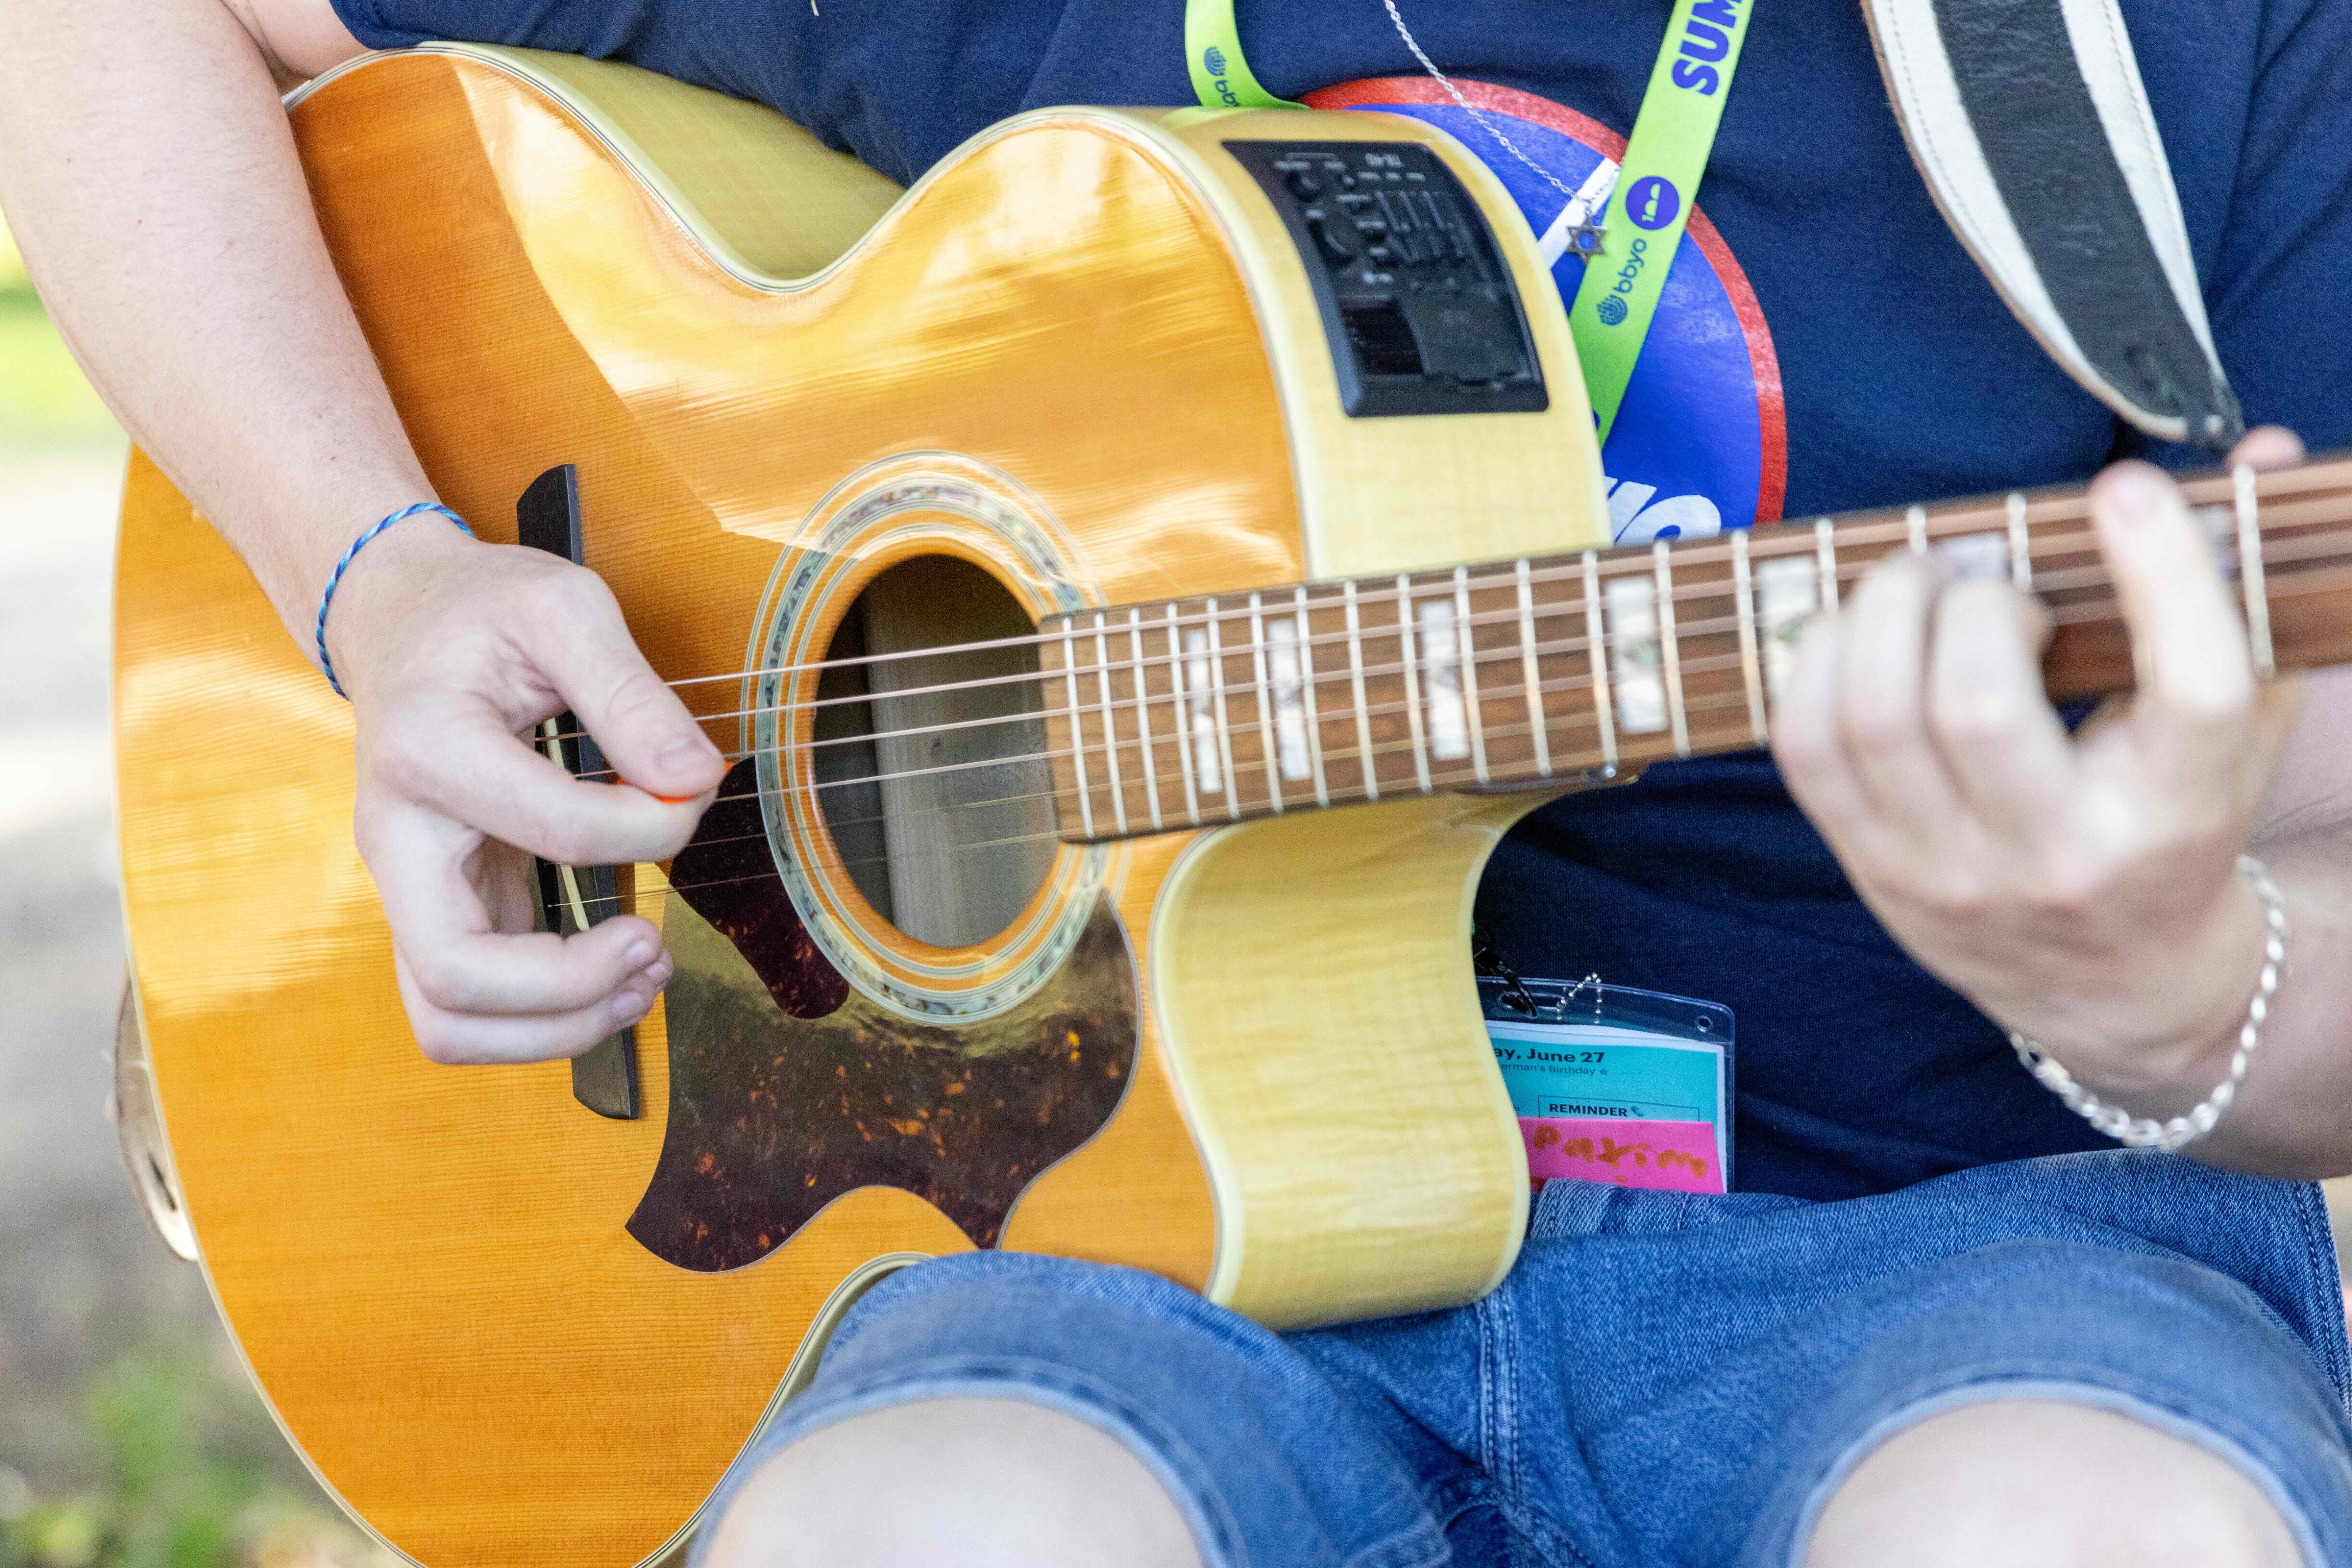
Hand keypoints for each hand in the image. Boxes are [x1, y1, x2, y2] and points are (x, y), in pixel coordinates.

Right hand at [326, 521, 726, 1063]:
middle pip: (456, 977)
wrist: (401, 618)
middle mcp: (395, 838)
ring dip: (555, 1026)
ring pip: (447, 1020)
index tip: (689, 794)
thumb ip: (632, 692)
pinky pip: (467, 1008)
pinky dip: (541, 1020)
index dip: (648, 830)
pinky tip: (612, 974)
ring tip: (641, 975)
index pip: (554, 831)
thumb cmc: (481, 612)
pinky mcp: (433, 910)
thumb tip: (693, 778)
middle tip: (651, 943)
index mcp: (428, 751)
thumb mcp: (564, 608)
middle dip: (571, 987)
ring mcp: (406, 887)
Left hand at [1772, 430, 2306, 1110]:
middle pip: (1982, 704)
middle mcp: (2057, 855)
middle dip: (1971, 601)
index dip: (2163, 573)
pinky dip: (1815, 663)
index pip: (2190, 688)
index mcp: (2177, 815)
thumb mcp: (2237, 730)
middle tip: (1985, 571)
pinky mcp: (1871, 870)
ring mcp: (1948, 871)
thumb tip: (2264, 451)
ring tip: (1920, 586)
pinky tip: (1856, 633)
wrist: (2123, 982)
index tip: (2129, 492)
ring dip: (1882, 616)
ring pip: (1876, 719)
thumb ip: (2250, 593)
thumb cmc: (2179, 823)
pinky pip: (1806, 746)